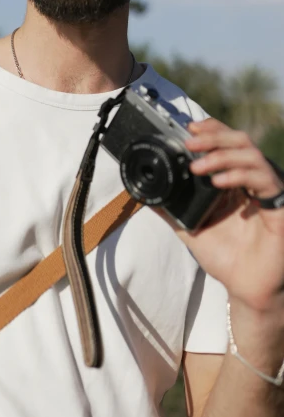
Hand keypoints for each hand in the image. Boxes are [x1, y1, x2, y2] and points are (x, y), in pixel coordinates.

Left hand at [159, 118, 283, 313]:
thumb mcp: (191, 228)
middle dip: (213, 138)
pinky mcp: (279, 206)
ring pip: (251, 155)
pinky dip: (238, 175)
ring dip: (221, 155)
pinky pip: (264, 179)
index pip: (228, 142)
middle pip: (240, 141)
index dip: (212, 129)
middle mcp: (253, 181)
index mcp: (235, 180)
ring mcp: (268, 191)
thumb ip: (172, 209)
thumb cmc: (226, 258)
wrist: (247, 288)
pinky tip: (218, 182)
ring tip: (197, 167)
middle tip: (189, 143)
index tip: (190, 128)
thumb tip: (145, 195)